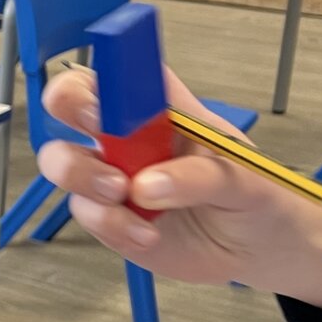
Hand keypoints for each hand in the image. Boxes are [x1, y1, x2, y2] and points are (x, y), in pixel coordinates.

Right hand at [38, 66, 321, 314]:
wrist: (259, 250)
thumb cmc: (256, 195)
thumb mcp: (243, 177)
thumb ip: (198, 176)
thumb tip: (145, 186)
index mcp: (164, 108)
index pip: (122, 71)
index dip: (104, 73)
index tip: (106, 98)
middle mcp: (128, 136)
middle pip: (69, 102)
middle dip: (66, 108)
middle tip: (97, 135)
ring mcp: (112, 176)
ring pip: (61, 160)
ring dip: (83, 177)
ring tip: (122, 196)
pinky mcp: (108, 217)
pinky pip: (85, 213)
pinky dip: (110, 226)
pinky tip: (147, 235)